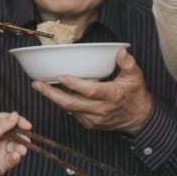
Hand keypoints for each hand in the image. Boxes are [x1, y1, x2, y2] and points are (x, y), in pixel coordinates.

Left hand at [0, 111, 30, 175]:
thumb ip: (1, 125)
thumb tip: (15, 116)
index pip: (10, 120)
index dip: (19, 121)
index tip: (26, 125)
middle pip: (17, 133)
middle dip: (23, 136)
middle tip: (26, 139)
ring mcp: (2, 150)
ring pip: (18, 146)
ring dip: (21, 147)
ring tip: (20, 150)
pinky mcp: (3, 163)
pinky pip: (14, 159)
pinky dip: (17, 157)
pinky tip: (14, 156)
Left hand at [31, 49, 153, 134]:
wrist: (138, 119)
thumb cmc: (135, 95)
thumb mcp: (135, 77)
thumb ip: (127, 63)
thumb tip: (120, 51)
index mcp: (112, 96)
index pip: (90, 91)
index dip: (74, 84)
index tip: (61, 76)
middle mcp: (101, 109)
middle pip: (72, 103)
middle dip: (52, 94)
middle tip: (37, 84)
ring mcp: (94, 119)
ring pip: (69, 109)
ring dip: (53, 98)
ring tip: (39, 86)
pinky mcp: (90, 124)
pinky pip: (73, 113)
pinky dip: (63, 104)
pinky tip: (54, 93)